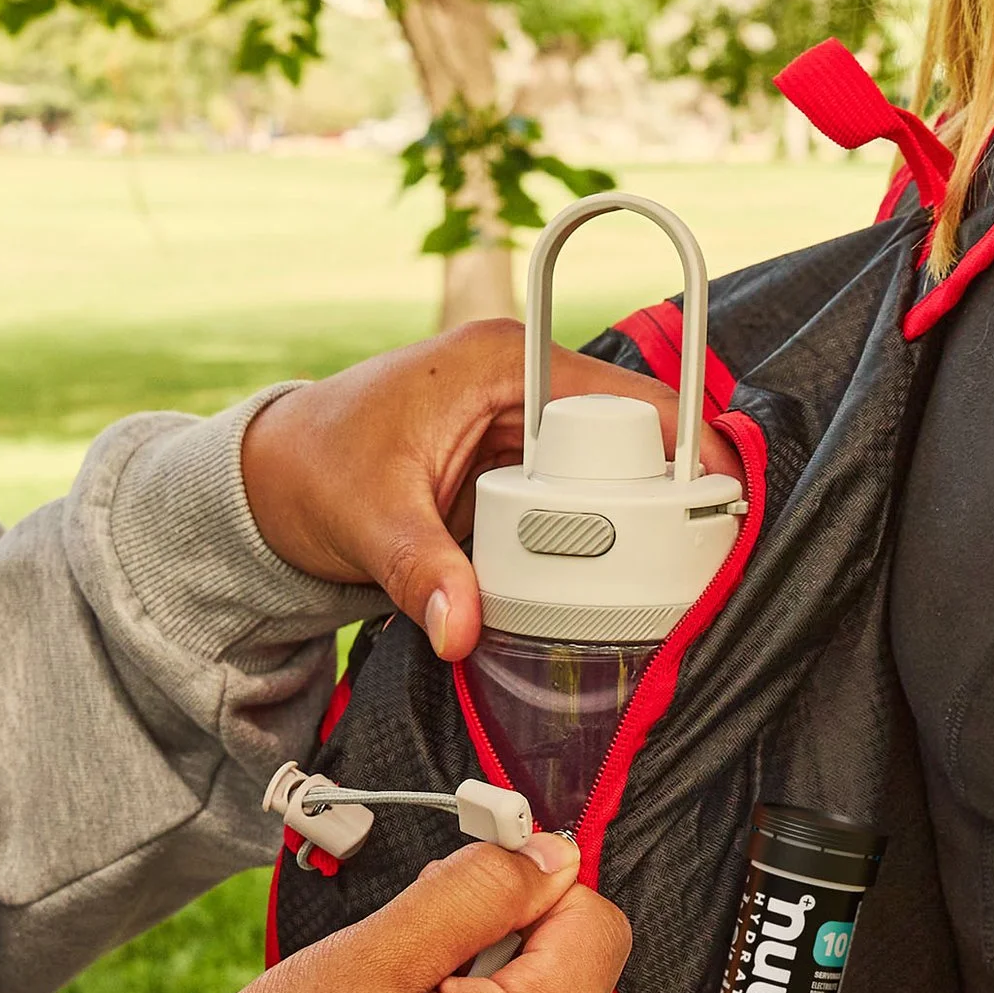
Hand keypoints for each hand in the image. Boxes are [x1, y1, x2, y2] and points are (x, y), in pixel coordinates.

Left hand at [239, 319, 742, 660]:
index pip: (622, 396)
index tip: (719, 500)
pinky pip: (586, 493)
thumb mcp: (368, 522)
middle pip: (633, 435)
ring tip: (689, 575)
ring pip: (617, 468)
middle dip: (673, 493)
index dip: (681, 444)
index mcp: (498, 361)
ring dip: (648, 518)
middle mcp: (523, 382)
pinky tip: (641, 576)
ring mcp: (524, 426)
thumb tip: (461, 631)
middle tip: (706, 559)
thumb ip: (421, 573)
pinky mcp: (518, 467)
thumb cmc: (313, 472)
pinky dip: (612, 531)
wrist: (273, 483)